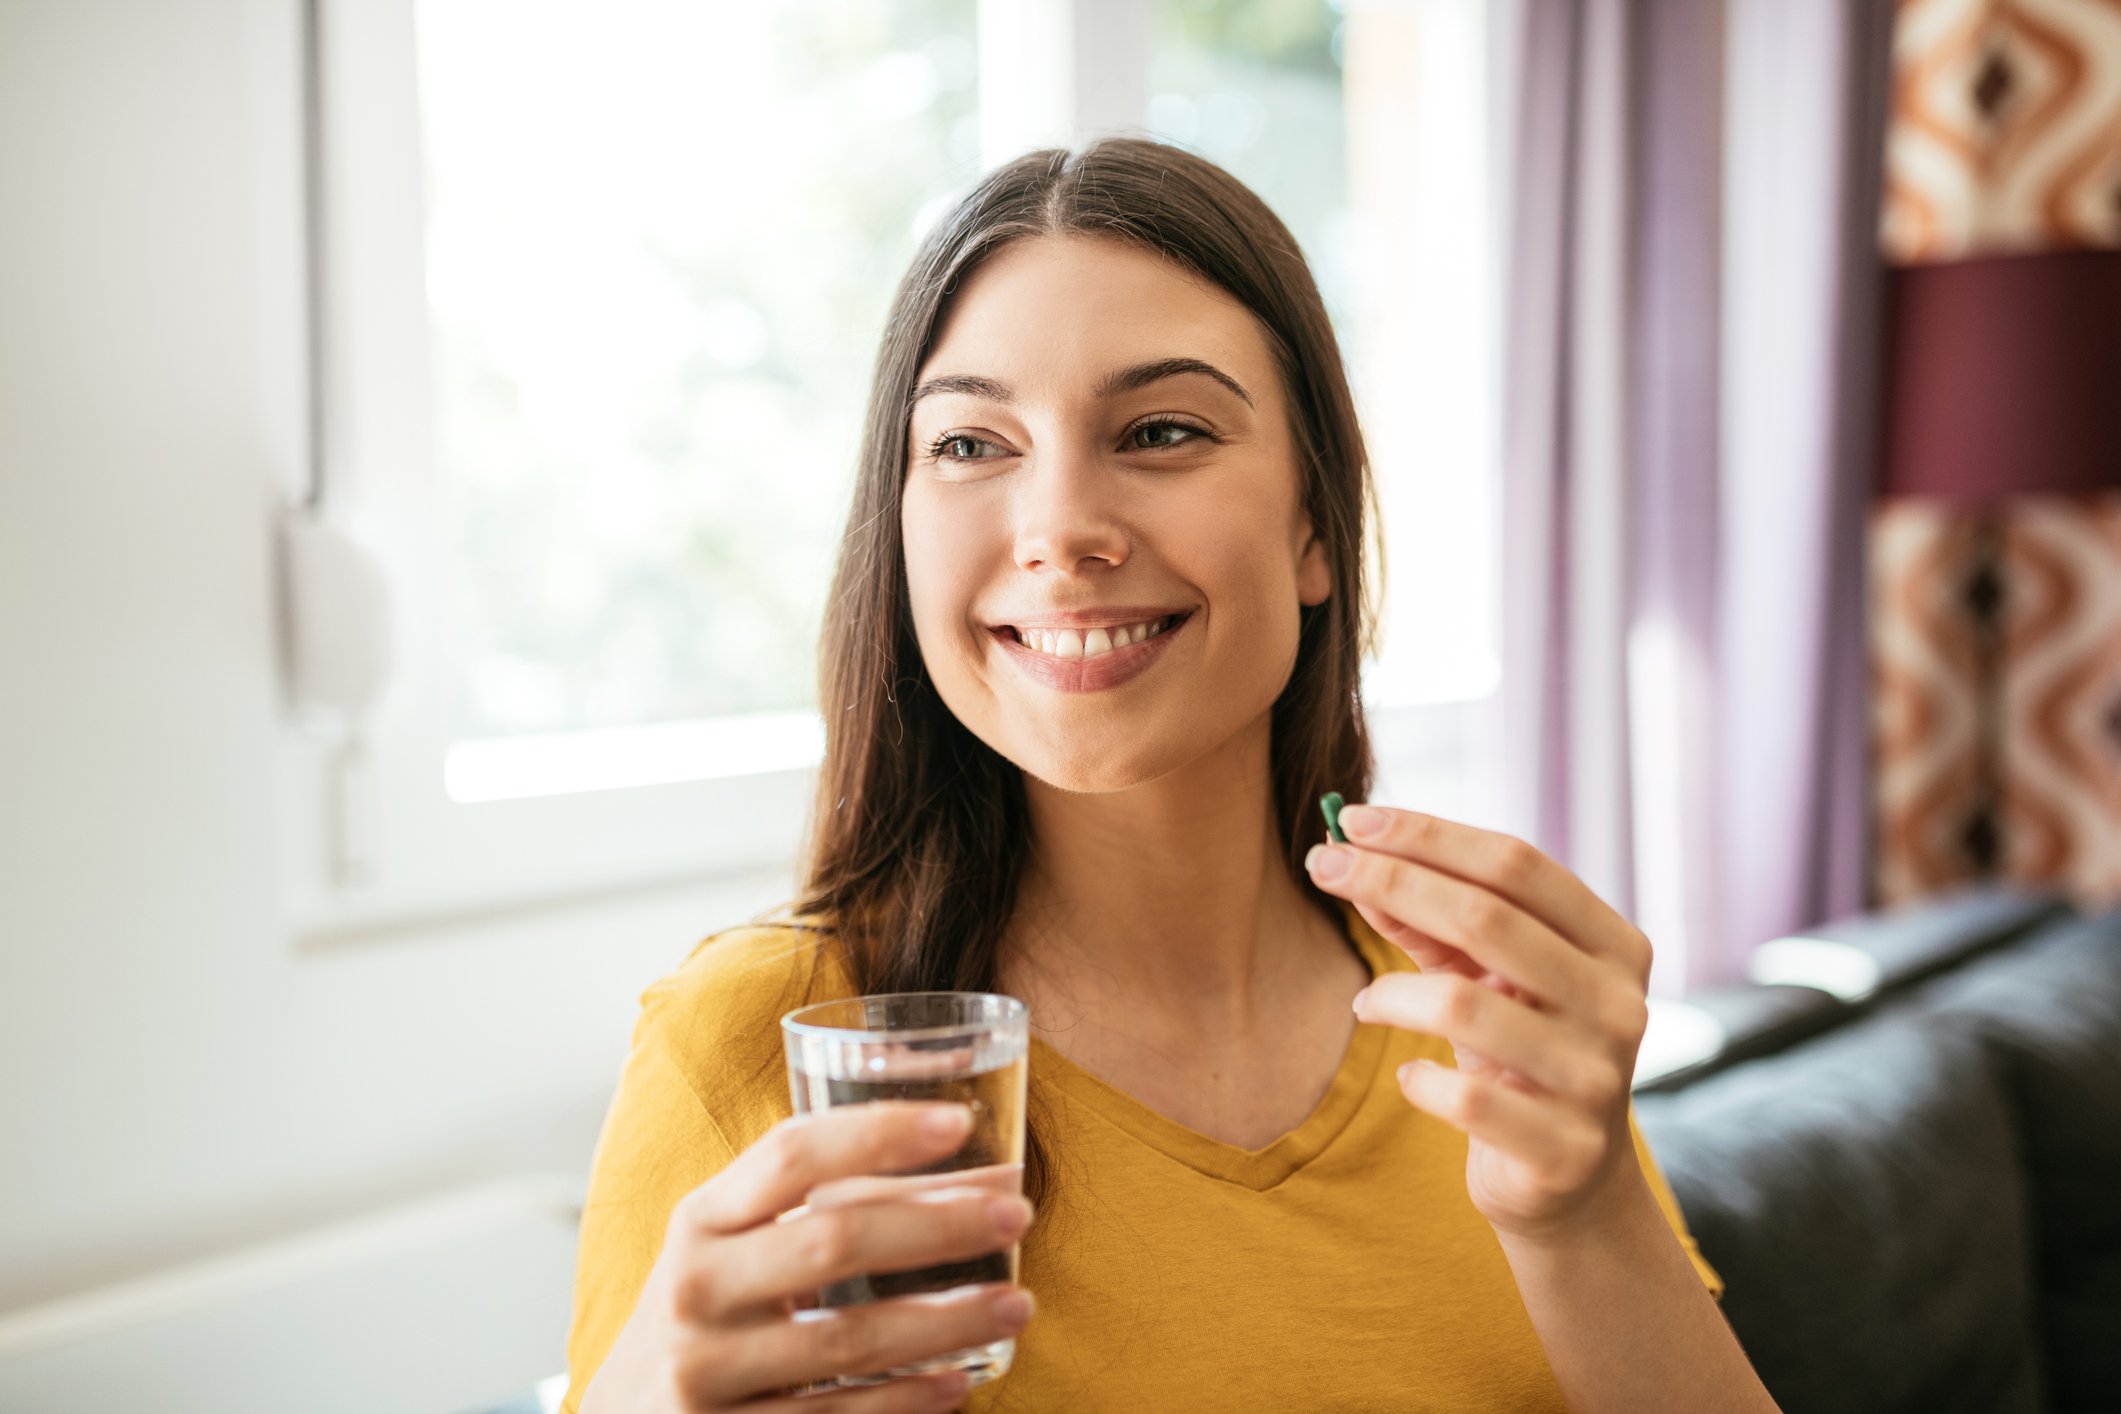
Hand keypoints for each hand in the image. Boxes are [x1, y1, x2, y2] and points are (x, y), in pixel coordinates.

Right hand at [581, 1101, 1033, 1412]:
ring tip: (1017, 1303)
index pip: (791, 1153)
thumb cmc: (705, 1316)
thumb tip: (969, 1173)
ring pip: (850, 1338)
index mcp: (700, 1221)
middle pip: (833, 1239)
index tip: (960, 1122)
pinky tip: (962, 1379)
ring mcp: (707, 1371)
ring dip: (947, 1320)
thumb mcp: (728, 1250)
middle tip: (1016, 1213)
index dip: (877, 1131)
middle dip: (938, 1223)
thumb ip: (811, 1208)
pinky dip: (908, 1400)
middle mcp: (696, 1288)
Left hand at [1304, 806, 1652, 1241]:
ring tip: (1366, 1001)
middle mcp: (1619, 1005)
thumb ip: (1428, 922)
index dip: (1430, 835)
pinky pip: (1467, 1099)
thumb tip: (1351, 855)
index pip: (1516, 865)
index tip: (1352, 820)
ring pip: (1467, 1007)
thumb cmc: (1518, 1052)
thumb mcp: (1484, 978)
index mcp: (1613, 945)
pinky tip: (1408, 1073)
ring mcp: (1597, 1080)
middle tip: (1323, 867)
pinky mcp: (1564, 1150)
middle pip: (1490, 919)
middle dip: (1393, 882)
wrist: (1569, 1180)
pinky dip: (1419, 1078)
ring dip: (1391, 994)